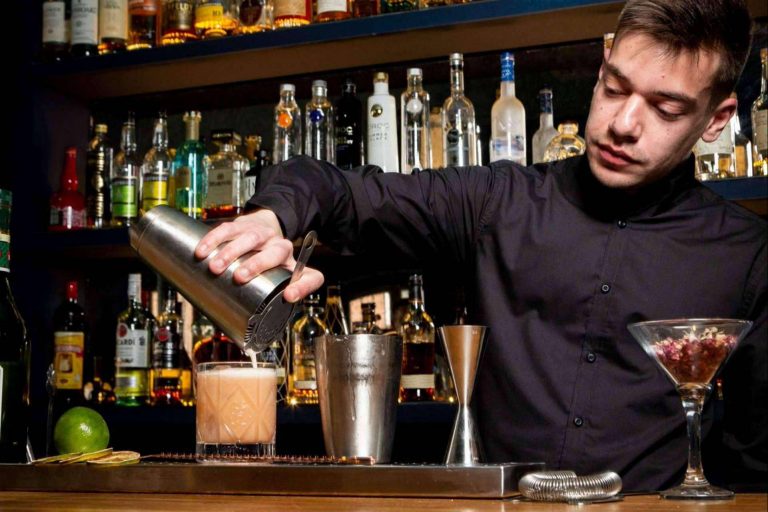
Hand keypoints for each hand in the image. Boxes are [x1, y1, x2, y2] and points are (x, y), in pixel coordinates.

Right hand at [194, 209, 323, 301]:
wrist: (263, 227)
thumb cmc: (269, 261)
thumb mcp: (279, 278)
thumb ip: (274, 296)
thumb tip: (259, 314)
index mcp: (294, 265)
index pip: (311, 276)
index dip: (302, 287)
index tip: (288, 296)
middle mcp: (281, 246)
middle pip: (277, 252)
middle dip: (257, 264)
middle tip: (239, 277)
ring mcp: (263, 234)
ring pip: (251, 238)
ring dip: (232, 251)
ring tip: (215, 267)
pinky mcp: (243, 224)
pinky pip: (229, 229)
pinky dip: (214, 239)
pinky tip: (202, 251)